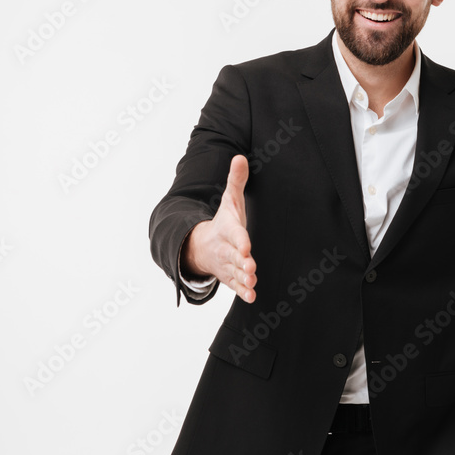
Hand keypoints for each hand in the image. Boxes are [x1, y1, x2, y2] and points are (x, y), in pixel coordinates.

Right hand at [182, 155, 257, 302]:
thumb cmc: (224, 221)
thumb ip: (236, 180)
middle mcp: (225, 248)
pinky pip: (235, 285)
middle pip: (233, 255)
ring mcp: (226, 263)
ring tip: (252, 282)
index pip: (234, 234)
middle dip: (241, 261)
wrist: (202, 246)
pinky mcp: (230, 276)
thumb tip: (240, 157)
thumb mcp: (229, 200)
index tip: (246, 246)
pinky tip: (251, 296)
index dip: (240, 240)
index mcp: (228, 229)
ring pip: (235, 272)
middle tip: (251, 266)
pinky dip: (242, 291)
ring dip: (243, 278)